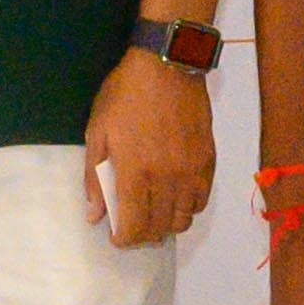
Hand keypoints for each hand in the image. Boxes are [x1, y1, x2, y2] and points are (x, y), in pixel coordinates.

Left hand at [88, 50, 215, 248]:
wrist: (168, 65)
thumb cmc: (125, 95)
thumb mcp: (98, 131)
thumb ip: (95, 176)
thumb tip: (95, 214)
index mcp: (134, 172)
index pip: (134, 226)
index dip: (124, 239)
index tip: (117, 235)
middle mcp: (166, 178)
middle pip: (160, 227)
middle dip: (144, 234)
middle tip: (133, 224)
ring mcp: (191, 171)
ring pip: (183, 218)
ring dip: (167, 222)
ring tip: (155, 211)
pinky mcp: (208, 161)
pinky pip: (201, 199)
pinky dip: (188, 206)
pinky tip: (176, 196)